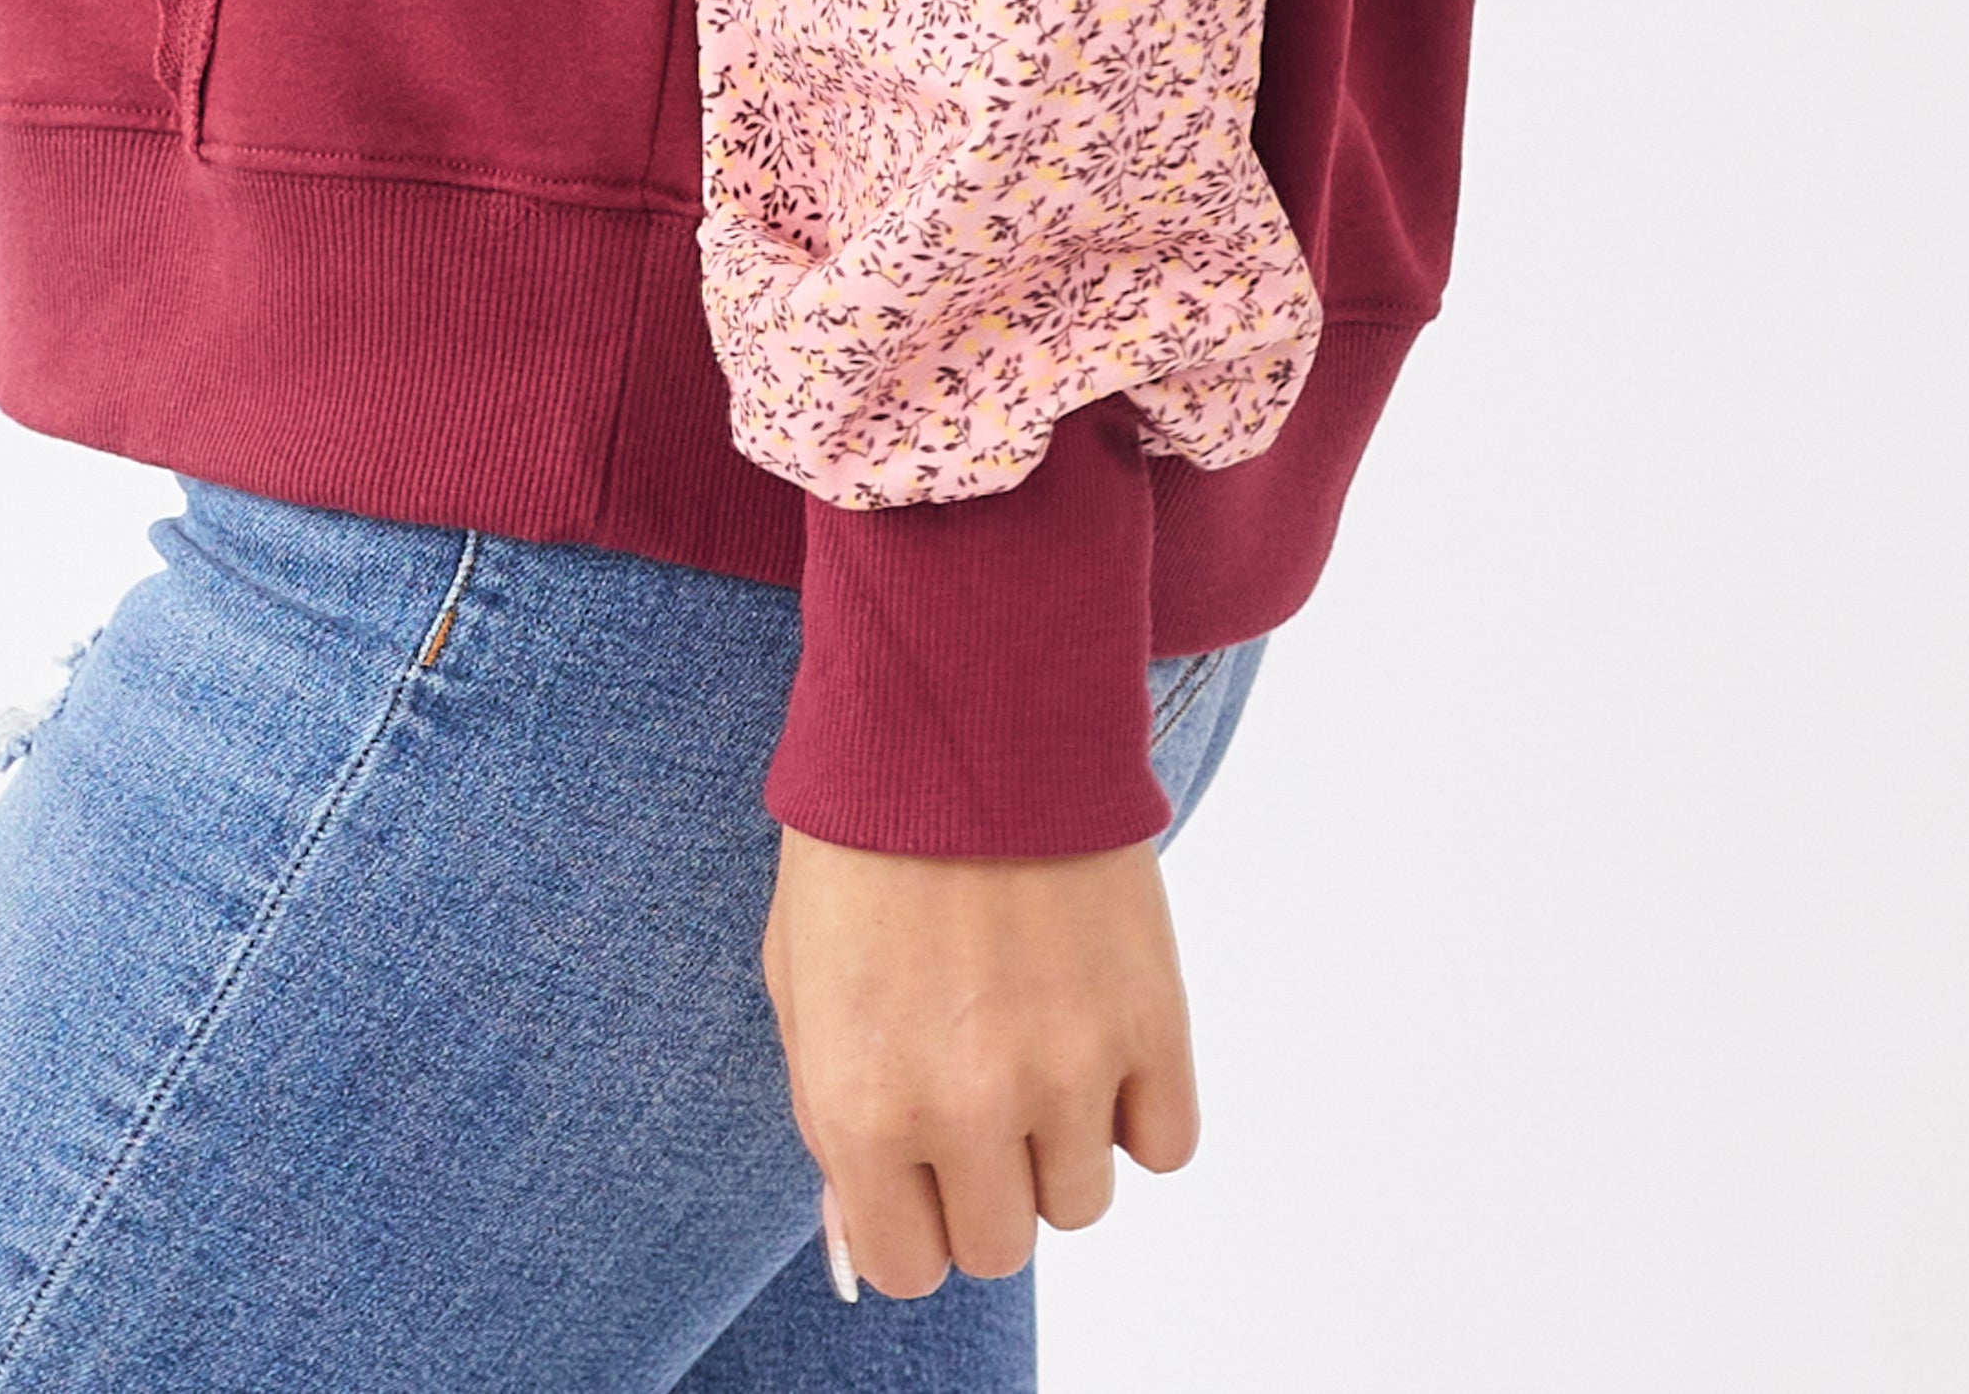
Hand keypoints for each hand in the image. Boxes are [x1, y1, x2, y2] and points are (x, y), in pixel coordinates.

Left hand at [760, 821, 1199, 1299]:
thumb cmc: (863, 837)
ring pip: (1082, 1202)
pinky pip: (1166, 1144)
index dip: (909, 1213)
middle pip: (1000, 1244)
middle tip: (972, 1092)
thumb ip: (831, 1122)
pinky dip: (1138, 1105)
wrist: (964, 704)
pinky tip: (1095, 1029)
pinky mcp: (1152, 1020)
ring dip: (1058, 1142)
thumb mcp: (802, 984)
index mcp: (863, 1104)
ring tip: (1031, 1038)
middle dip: (982, 1182)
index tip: (914, 1162)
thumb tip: (864, 1240)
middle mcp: (967, 1107)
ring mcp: (1068, 1069)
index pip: (907, 1264)